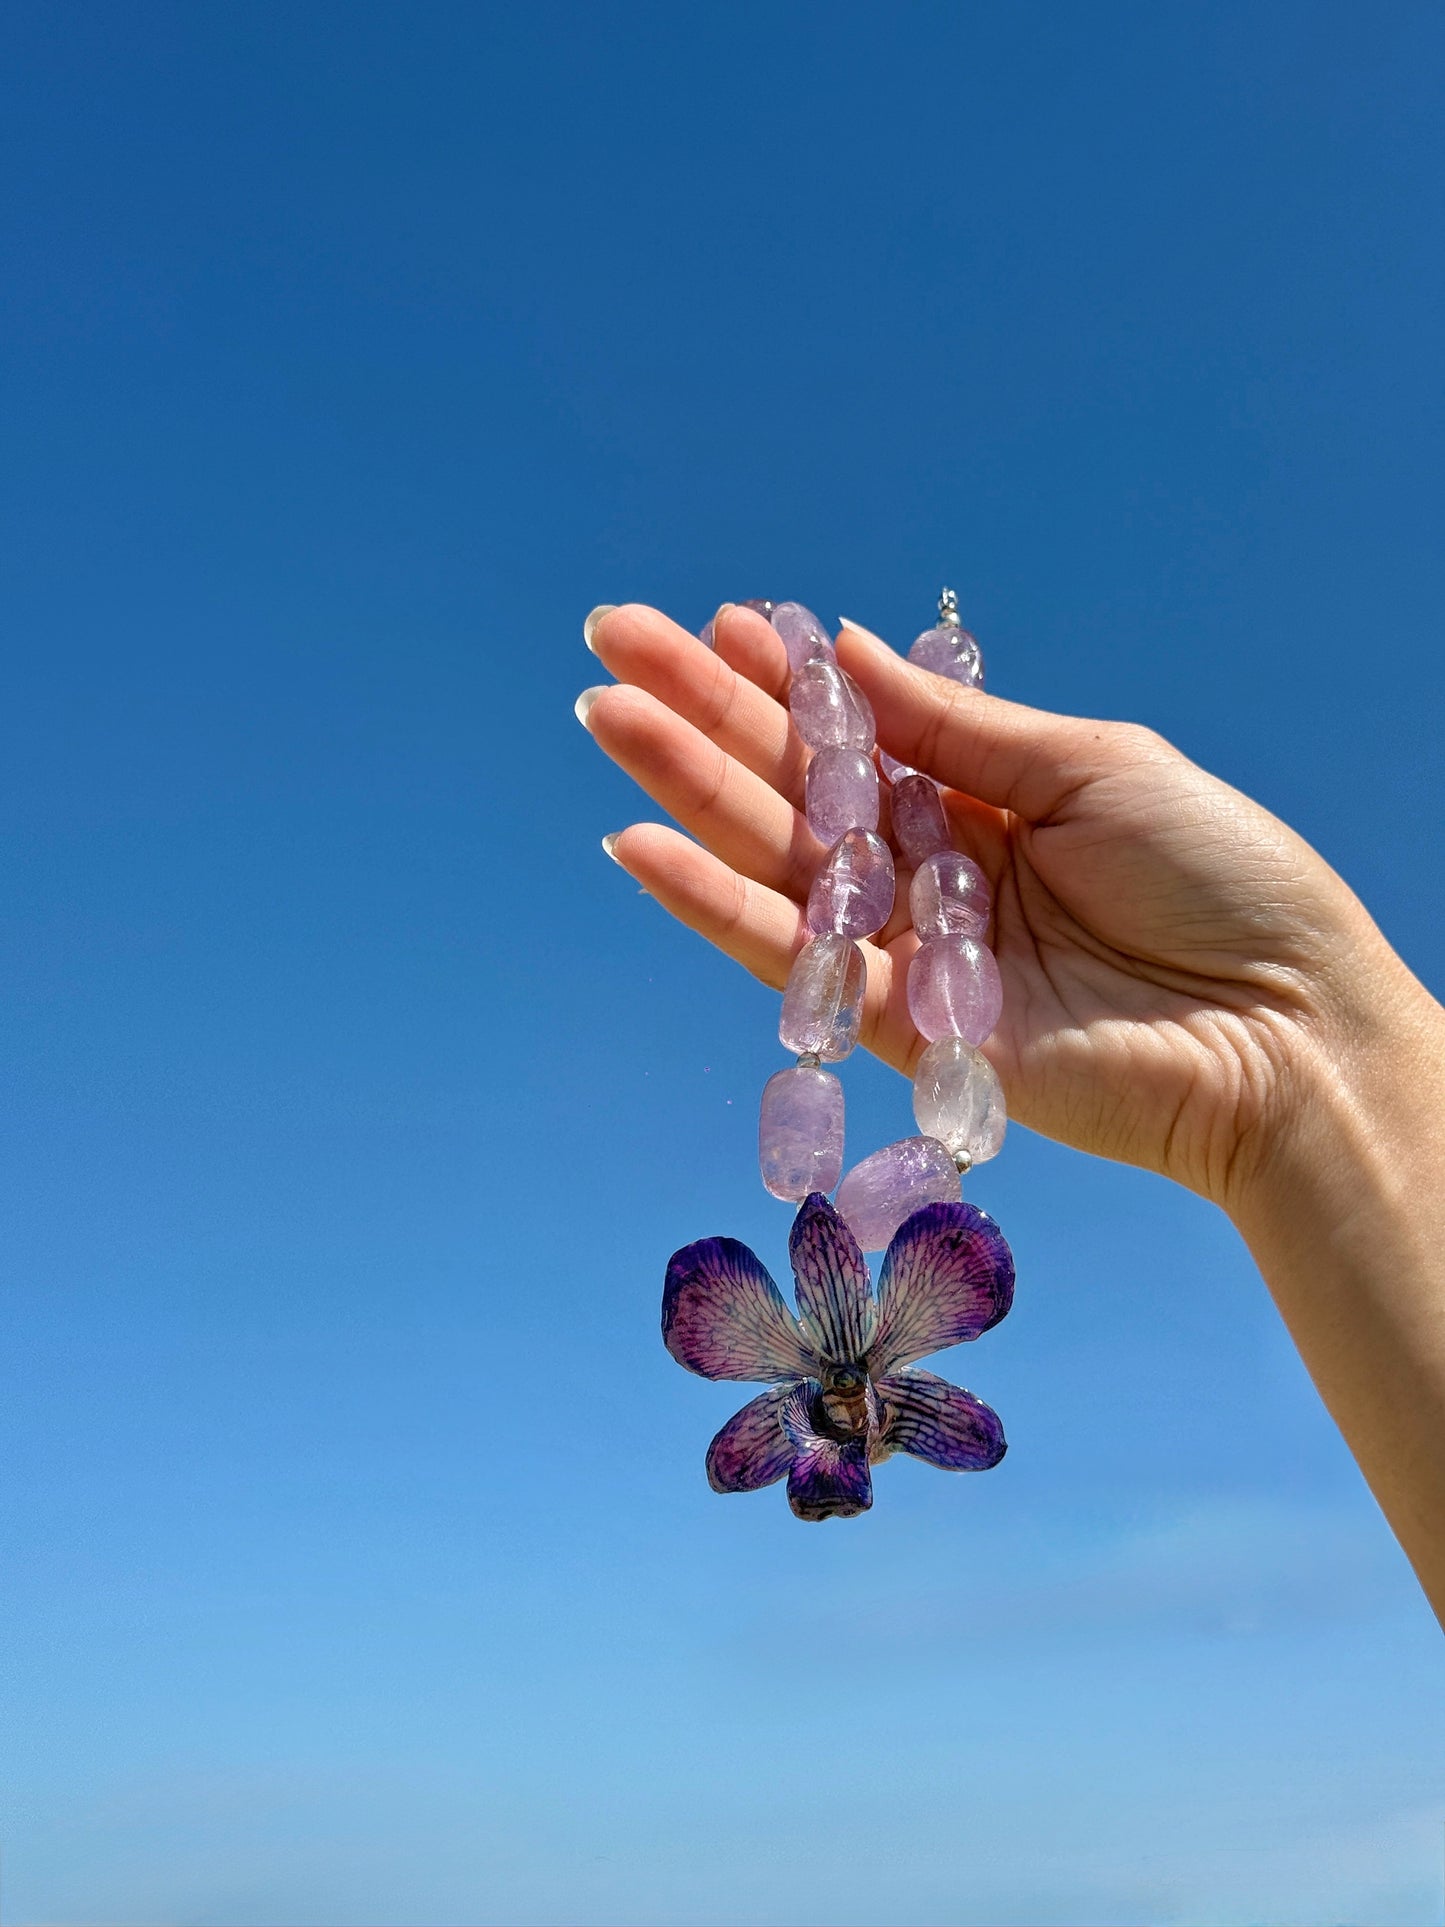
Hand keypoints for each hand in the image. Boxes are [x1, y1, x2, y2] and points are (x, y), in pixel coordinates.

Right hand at [581, 602, 1397, 1207]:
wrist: (1284, 1031)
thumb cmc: (1217, 878)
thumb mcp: (1090, 765)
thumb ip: (956, 726)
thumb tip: (839, 648)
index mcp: (983, 795)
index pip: (855, 730)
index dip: (783, 677)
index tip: (714, 621)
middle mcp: (932, 867)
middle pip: (795, 784)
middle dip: (703, 712)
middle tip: (609, 641)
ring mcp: (909, 949)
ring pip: (774, 858)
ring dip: (684, 789)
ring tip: (604, 714)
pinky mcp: (899, 1029)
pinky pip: (790, 960)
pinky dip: (711, 904)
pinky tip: (639, 844)